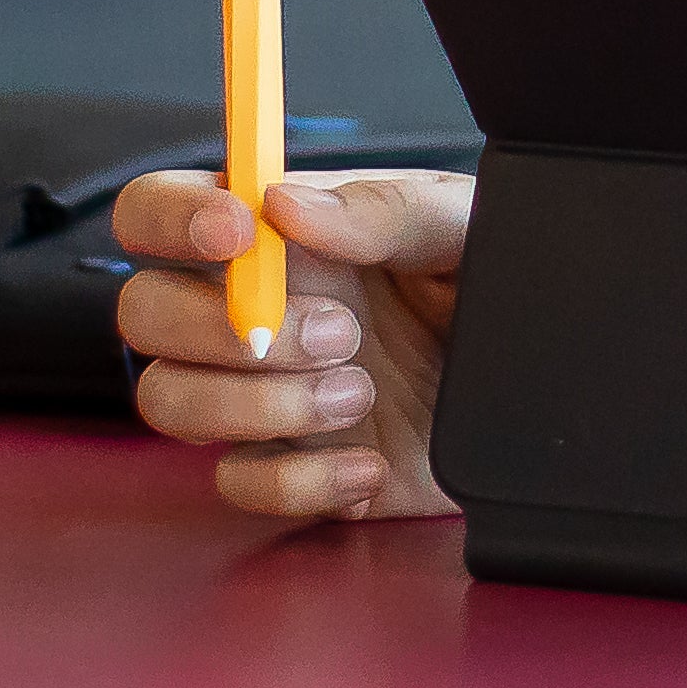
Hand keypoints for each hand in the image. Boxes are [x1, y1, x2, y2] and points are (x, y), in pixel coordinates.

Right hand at [113, 165, 469, 523]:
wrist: (544, 395)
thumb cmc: (491, 290)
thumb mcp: (461, 227)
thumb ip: (384, 208)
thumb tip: (288, 204)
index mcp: (279, 236)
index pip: (159, 210)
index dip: (170, 218)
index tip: (236, 237)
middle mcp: (250, 312)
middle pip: (142, 312)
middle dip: (219, 327)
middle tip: (336, 331)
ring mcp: (260, 394)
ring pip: (168, 400)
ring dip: (256, 403)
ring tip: (360, 389)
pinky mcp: (289, 467)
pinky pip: (239, 483)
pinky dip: (300, 479)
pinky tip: (369, 460)